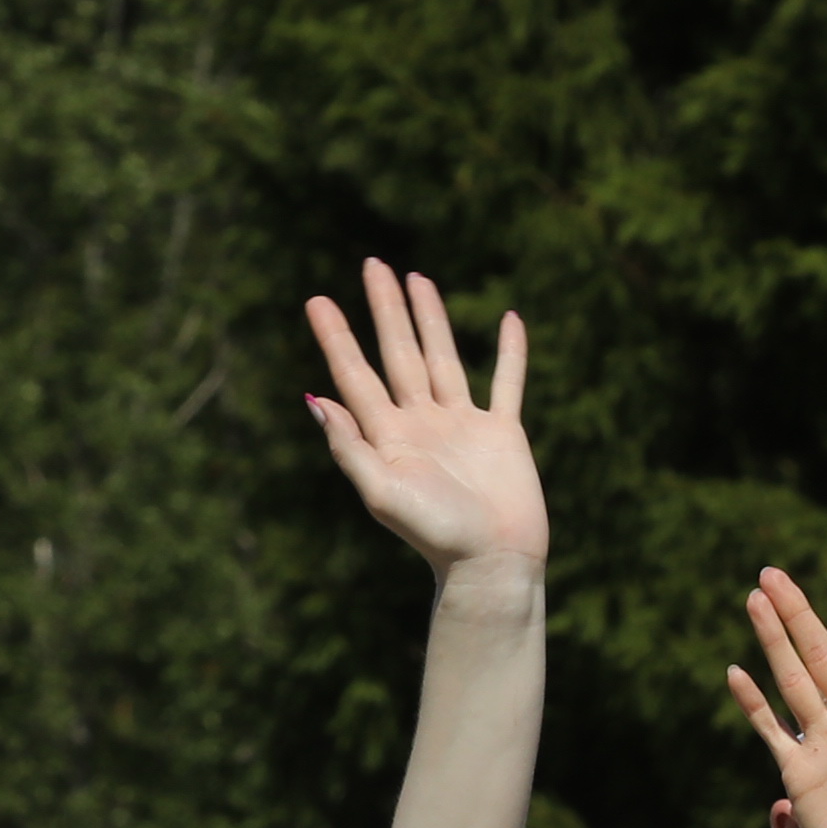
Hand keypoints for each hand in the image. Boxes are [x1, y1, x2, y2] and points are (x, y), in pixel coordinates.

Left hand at [300, 258, 552, 579]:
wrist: (493, 562)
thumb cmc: (435, 535)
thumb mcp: (382, 493)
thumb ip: (350, 447)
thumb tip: (315, 400)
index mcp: (388, 435)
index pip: (355, 375)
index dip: (336, 338)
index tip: (317, 301)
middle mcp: (422, 422)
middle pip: (398, 353)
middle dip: (384, 309)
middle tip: (372, 265)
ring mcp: (463, 425)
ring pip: (443, 357)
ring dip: (431, 318)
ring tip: (417, 278)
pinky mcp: (503, 433)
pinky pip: (506, 382)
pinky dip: (510, 352)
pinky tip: (509, 318)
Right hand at [729, 565, 826, 827]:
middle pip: (823, 654)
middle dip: (799, 613)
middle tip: (773, 570)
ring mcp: (826, 745)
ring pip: (794, 679)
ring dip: (774, 641)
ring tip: (754, 599)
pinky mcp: (800, 775)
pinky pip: (772, 729)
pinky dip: (754, 702)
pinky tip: (736, 671)